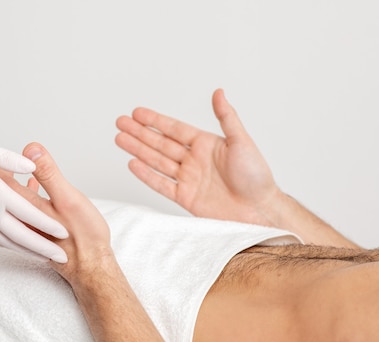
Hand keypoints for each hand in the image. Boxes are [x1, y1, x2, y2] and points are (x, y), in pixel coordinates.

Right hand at [0, 132, 67, 261]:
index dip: (49, 224)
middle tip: (62, 258)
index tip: (66, 233)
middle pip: (21, 236)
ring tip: (44, 257)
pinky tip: (13, 245)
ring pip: (6, 241)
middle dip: (43, 248)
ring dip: (26, 250)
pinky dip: (6, 244)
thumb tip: (33, 167)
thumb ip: (10, 160)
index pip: (29, 213)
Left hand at [0, 142, 114, 284]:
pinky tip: (31, 186)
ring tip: (3, 167)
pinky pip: (22, 211)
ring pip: (11, 202)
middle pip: (2, 192)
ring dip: (7, 186)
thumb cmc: (84, 233)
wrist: (92, 267)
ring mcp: (28, 226)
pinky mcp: (37, 233)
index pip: (2, 181)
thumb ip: (48, 174)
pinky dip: (22, 197)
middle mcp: (22, 217)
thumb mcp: (68, 198)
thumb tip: (31, 149)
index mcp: (27, 206)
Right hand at [115, 88, 282, 225]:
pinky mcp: (186, 198)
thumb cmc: (257, 177)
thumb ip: (227, 117)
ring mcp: (188, 179)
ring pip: (157, 161)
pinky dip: (146, 175)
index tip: (137, 113)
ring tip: (120, 139)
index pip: (174, 129)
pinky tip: (133, 164)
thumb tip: (219, 93)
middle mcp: (195, 160)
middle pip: (160, 143)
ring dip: (138, 150)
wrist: (259, 211)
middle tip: (120, 122)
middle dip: (139, 133)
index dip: (155, 121)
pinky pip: (161, 184)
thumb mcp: (242, 142)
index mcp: (206, 144)